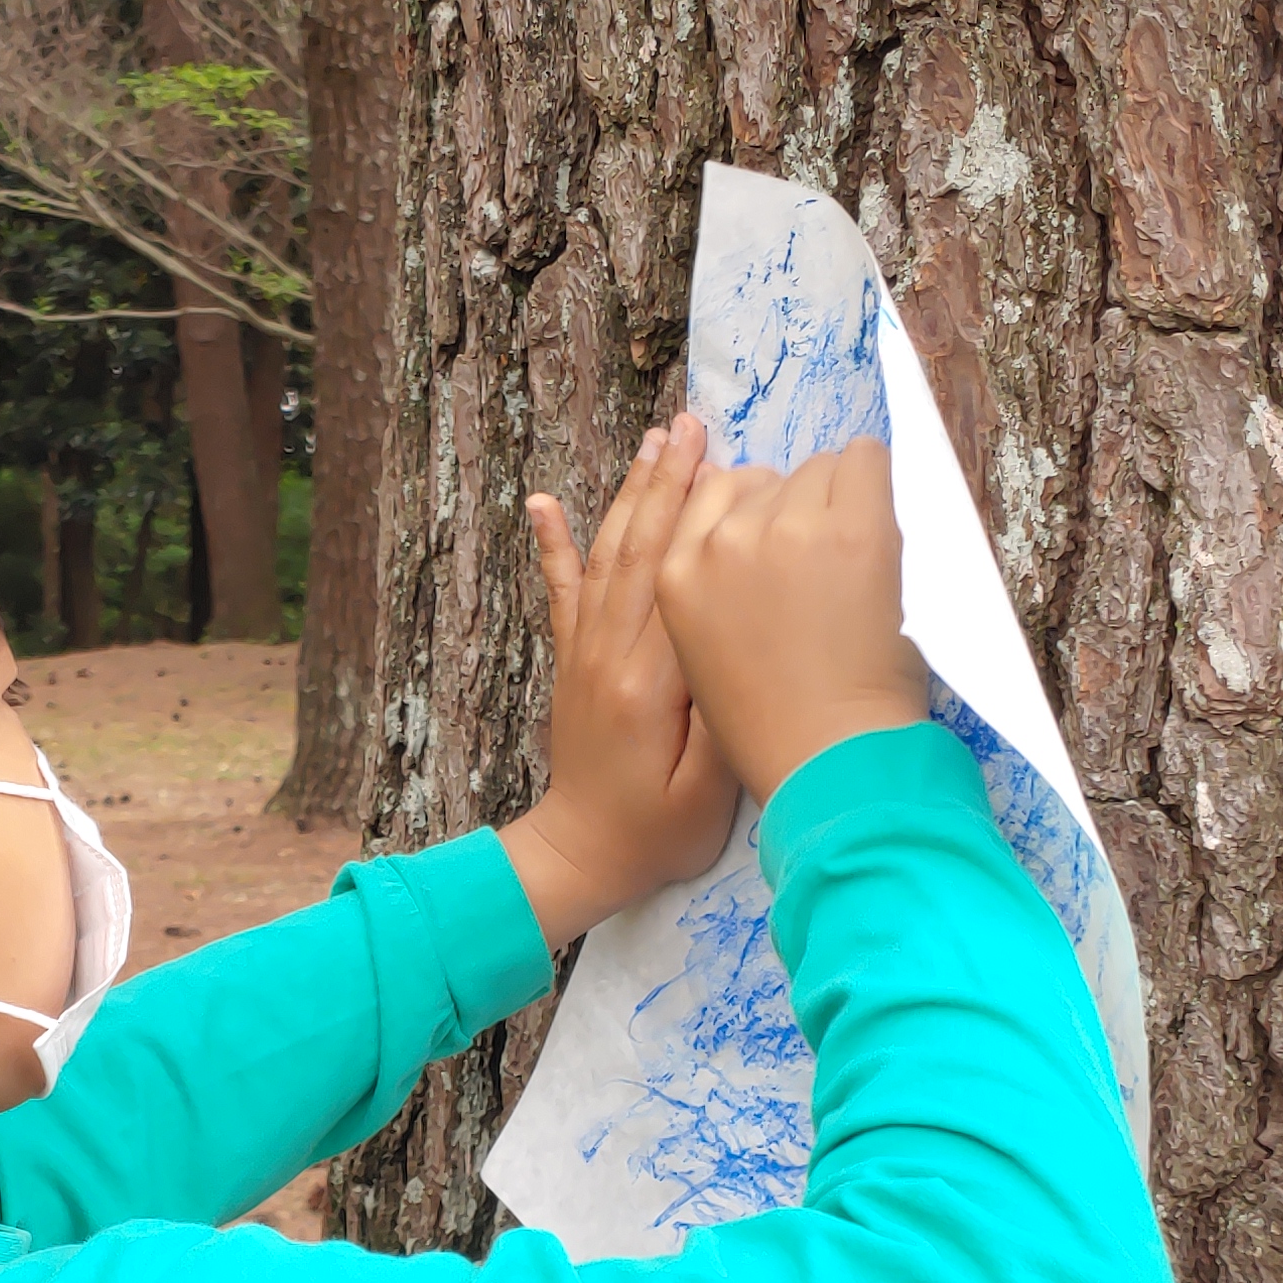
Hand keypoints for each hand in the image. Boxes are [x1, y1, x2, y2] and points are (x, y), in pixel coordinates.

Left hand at [498, 414, 740, 944]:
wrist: (583, 856)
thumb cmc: (656, 833)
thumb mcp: (708, 792)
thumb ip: (722, 721)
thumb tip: (739, 647)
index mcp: (647, 682)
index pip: (681, 582)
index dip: (708, 522)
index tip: (737, 466)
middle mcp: (607, 655)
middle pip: (643, 552)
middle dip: (669, 484)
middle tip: (691, 425)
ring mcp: (584, 654)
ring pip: (608, 557)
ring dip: (630, 495)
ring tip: (653, 442)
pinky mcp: (572, 662)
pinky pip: (562, 591)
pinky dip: (553, 543)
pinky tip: (543, 502)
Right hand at [655, 439, 923, 798]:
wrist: (826, 761)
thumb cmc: (772, 728)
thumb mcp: (702, 652)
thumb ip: (710, 586)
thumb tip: (747, 531)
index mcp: (675, 574)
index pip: (711, 492)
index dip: (753, 512)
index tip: (780, 540)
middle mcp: (721, 542)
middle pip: (768, 479)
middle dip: (795, 510)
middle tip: (822, 571)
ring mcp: (785, 529)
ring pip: (819, 470)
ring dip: (838, 503)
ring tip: (853, 567)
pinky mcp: (851, 528)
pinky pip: (865, 460)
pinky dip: (875, 485)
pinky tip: (880, 534)